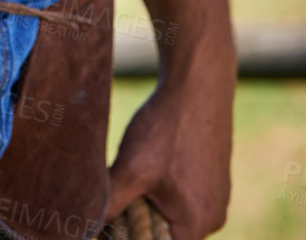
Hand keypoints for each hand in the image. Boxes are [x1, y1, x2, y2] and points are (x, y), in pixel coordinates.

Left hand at [104, 57, 233, 239]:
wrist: (198, 81)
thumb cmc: (167, 127)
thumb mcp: (131, 169)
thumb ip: (110, 204)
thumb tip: (87, 225)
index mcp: (198, 224)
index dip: (132, 233)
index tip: (118, 209)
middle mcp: (213, 217)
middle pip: (166, 232)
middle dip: (141, 214)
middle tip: (127, 182)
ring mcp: (218, 195)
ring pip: (174, 210)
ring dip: (151, 196)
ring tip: (143, 164)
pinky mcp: (215, 175)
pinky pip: (185, 192)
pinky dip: (165, 182)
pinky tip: (158, 153)